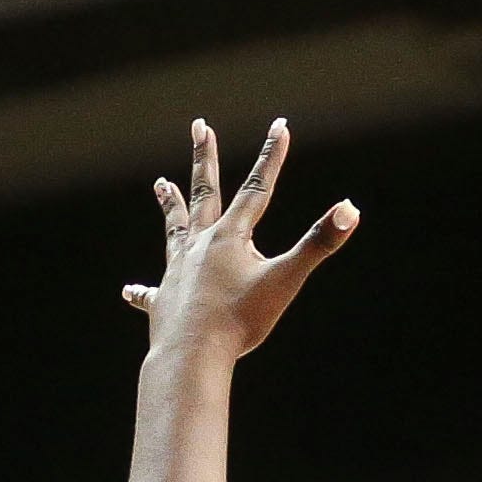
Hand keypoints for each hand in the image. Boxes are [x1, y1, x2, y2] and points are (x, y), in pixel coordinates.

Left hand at [123, 119, 358, 354]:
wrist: (193, 355)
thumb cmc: (240, 319)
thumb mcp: (286, 279)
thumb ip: (319, 243)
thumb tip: (350, 209)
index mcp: (229, 237)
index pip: (257, 188)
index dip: (272, 156)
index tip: (280, 126)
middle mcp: (199, 244)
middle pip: (203, 193)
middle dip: (204, 158)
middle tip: (199, 127)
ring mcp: (177, 270)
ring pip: (174, 229)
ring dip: (170, 205)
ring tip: (160, 184)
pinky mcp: (164, 300)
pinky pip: (151, 292)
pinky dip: (143, 291)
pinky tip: (130, 291)